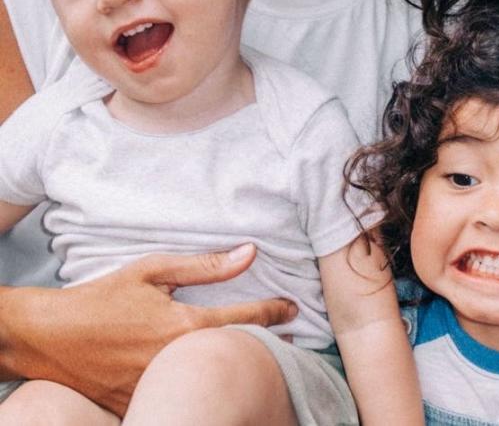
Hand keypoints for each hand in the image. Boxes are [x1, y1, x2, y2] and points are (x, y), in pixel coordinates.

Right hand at [0, 244, 296, 415]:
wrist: (46, 336)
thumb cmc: (100, 298)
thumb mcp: (153, 270)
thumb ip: (205, 266)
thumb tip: (250, 253)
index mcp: (183, 326)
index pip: (245, 319)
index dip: (275, 312)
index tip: (294, 308)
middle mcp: (175, 361)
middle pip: (233, 354)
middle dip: (263, 343)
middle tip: (289, 336)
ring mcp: (156, 387)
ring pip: (205, 377)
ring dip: (230, 363)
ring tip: (256, 354)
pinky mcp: (137, 403)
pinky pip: (174, 393)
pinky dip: (192, 383)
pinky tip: (203, 376)